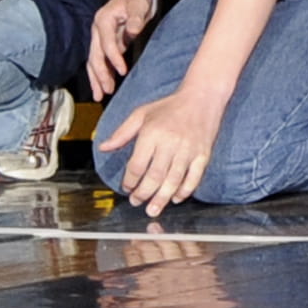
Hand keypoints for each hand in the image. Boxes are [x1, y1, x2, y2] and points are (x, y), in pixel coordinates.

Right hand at [87, 0, 156, 98]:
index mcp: (103, 20)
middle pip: (95, 55)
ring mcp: (100, 36)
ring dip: (97, 78)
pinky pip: (101, 60)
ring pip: (94, 60)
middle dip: (99, 74)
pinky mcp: (107, 41)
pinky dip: (102, 73)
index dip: (113, 58)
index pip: (106, 43)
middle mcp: (98, 29)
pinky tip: (105, 86)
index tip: (123, 71)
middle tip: (106, 91)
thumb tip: (132, 29)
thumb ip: (136, 17)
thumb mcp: (140, 4)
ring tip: (100, 95)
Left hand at [97, 87, 225, 215]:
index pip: (137, 164)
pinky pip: (194, 178)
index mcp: (152, 133)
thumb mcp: (141, 114)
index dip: (130, 180)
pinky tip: (176, 199)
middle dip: (143, 193)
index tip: (127, 187)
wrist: (202, 97)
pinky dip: (185, 191)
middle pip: (154, 176)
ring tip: (152, 210)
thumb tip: (104, 147)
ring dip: (162, 198)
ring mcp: (188, 150)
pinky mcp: (203, 155)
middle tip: (136, 202)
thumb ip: (122, 133)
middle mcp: (170, 142)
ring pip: (173, 180)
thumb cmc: (169, 106)